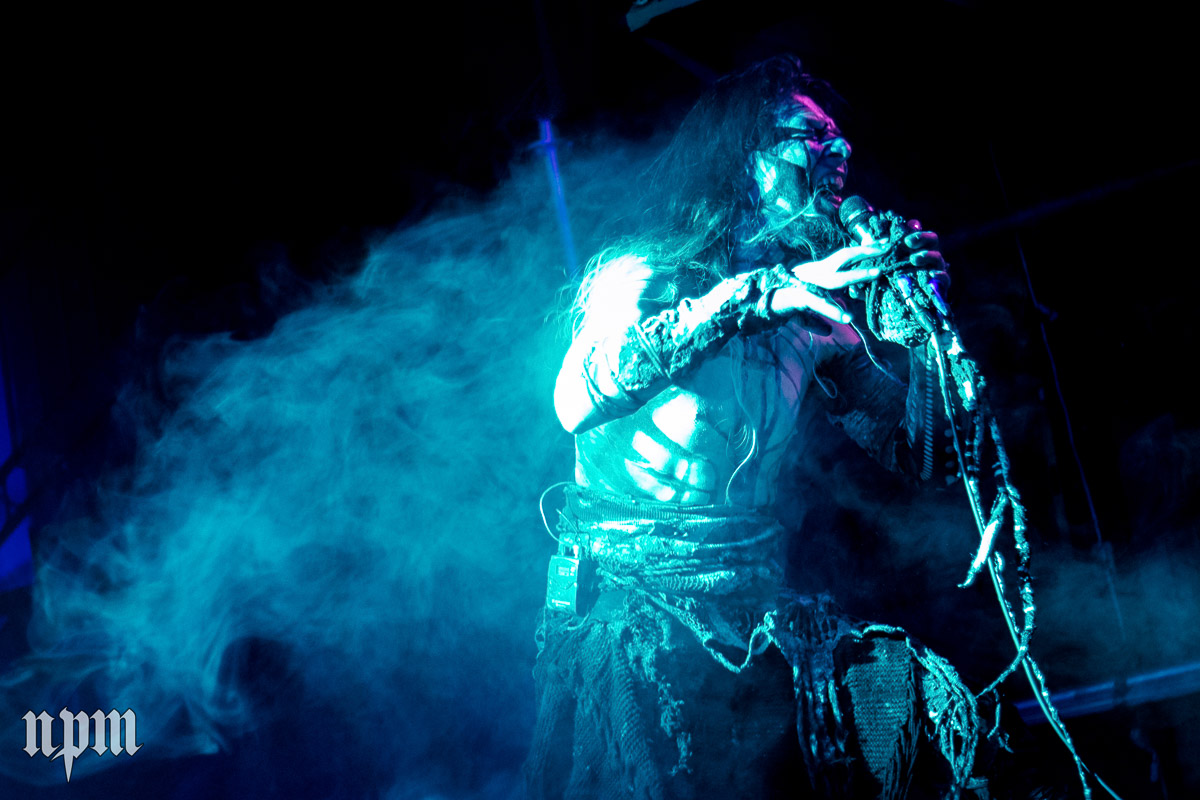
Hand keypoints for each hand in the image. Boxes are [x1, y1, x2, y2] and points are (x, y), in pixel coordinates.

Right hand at [768, 243, 886, 323]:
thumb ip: (816, 321)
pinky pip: (819, 302)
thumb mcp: (801, 315)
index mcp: (817, 273)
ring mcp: (807, 282)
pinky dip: (832, 310)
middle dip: (866, 251)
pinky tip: (846, 317)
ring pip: (836, 277)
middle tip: (886, 246)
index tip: (883, 245)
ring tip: (876, 273)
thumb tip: (828, 330)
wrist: (755, 304)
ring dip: (857, 274)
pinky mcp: (799, 296)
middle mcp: (814, 273)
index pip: (843, 258)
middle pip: (844, 257)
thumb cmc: (779, 305)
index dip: (862, 251)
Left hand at [868, 220, 951, 345]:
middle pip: (932, 239)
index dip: (913, 228)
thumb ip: (870, 275)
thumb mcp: (878, 283)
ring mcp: (936, 270)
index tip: (905, 226)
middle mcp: (927, 258)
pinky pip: (944, 279)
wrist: (910, 318)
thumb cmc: (891, 294)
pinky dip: (939, 278)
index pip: (916, 233)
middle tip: (907, 241)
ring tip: (914, 259)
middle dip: (921, 237)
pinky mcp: (942, 287)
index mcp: (913, 251)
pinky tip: (932, 278)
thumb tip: (856, 277)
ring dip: (927, 256)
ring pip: (938, 257)